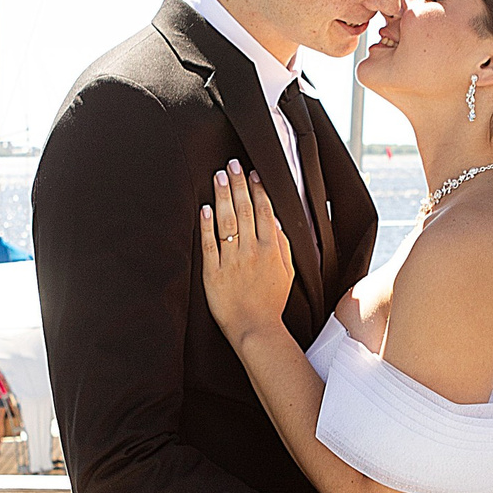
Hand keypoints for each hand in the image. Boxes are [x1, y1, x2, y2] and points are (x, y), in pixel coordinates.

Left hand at [200, 160, 294, 346]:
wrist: (255, 328)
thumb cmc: (272, 301)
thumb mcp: (287, 273)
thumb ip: (283, 246)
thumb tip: (278, 222)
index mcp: (271, 250)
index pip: (265, 212)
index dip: (259, 190)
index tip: (254, 172)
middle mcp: (251, 251)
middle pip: (245, 211)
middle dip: (238, 185)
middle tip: (232, 164)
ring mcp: (231, 261)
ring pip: (227, 223)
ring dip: (223, 197)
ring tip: (219, 176)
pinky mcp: (213, 272)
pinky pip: (209, 245)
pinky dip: (207, 226)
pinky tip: (204, 208)